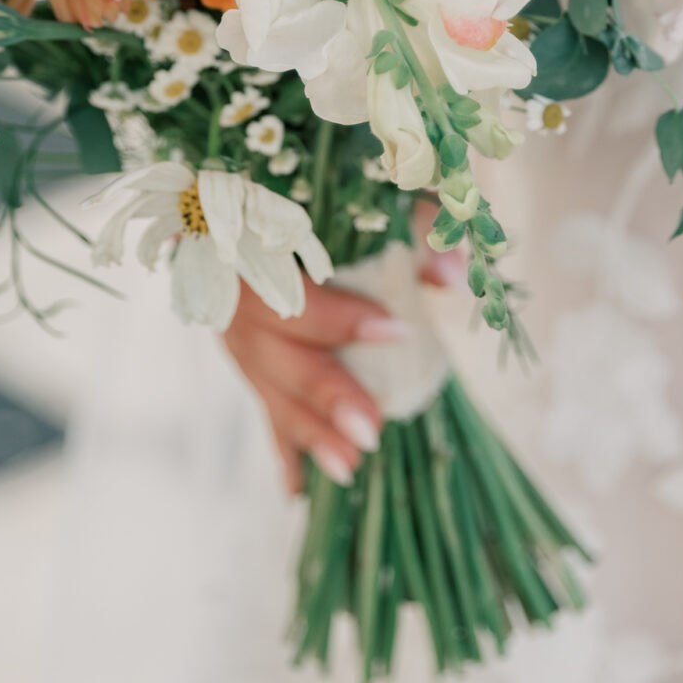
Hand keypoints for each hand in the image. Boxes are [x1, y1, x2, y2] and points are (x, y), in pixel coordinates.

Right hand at [223, 209, 463, 494]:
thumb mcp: (366, 190)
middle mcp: (238, 297)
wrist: (227, 192)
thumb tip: (456, 277)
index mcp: (258, 247)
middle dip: (326, 394)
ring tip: (350, 470)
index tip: (399, 330)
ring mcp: (237, 335)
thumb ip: (409, 227)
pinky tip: (300, 493)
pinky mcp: (247, 362)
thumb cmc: (311, 188)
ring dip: (308, 434)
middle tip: (371, 432)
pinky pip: (264, 410)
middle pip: (280, 353)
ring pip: (269, 391)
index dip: (345, 314)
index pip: (298, 288)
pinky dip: (284, 450)